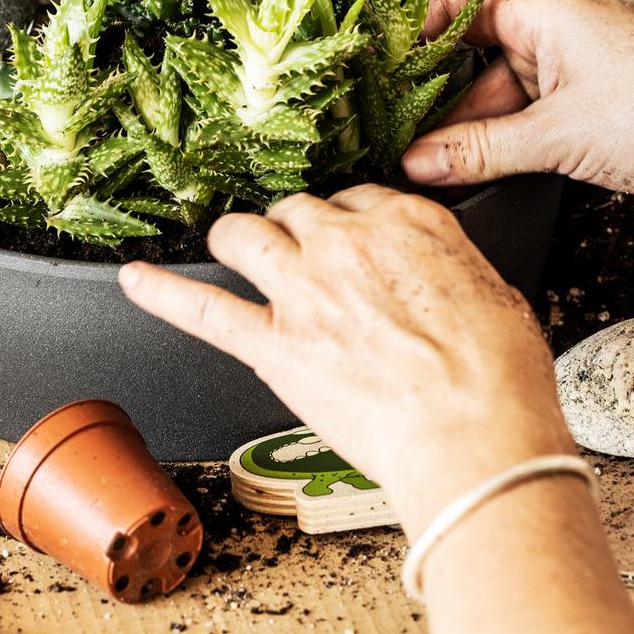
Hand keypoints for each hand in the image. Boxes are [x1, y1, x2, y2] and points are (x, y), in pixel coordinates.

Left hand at [119, 185, 572, 536]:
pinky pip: (202, 307)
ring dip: (237, 238)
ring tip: (229, 245)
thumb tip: (442, 282)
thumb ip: (450, 271)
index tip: (347, 240)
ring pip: (245, 234)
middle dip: (296, 230)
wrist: (475, 436)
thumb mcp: (495, 294)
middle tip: (300, 256)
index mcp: (408, 220)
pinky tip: (135, 279)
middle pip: (298, 210)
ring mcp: (303, 289)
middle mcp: (347, 240)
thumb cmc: (499, 379)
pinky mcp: (273, 345)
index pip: (359, 197)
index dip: (348, 222)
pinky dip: (161, 291)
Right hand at [400, 0, 633, 204]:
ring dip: (475, 125)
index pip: (460, 5)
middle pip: (478, 56)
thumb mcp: (556, 136)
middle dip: (440, 96)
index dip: (416, 31)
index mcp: (546, 11)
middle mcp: (561, 30)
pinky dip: (510, 138)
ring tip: (429, 163)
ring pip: (508, 90)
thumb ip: (481, 151)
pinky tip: (481, 167)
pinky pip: (538, 113)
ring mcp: (583, 67)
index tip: (376, 63)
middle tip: (394, 132)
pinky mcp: (602, 102)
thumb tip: (419, 163)